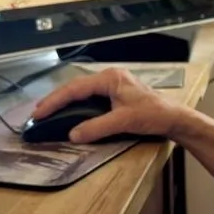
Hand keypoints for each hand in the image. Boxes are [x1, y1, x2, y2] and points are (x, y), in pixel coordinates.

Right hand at [32, 67, 186, 142]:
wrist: (175, 118)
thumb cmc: (153, 115)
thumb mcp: (123, 121)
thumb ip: (97, 127)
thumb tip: (72, 135)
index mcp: (110, 78)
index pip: (75, 88)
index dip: (55, 101)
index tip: (39, 112)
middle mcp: (110, 77)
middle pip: (76, 87)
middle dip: (56, 99)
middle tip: (37, 113)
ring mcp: (114, 85)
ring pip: (82, 92)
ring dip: (65, 102)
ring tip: (48, 112)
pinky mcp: (117, 94)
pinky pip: (91, 97)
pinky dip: (77, 105)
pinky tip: (69, 112)